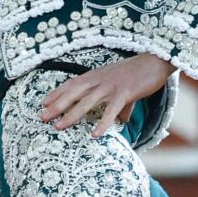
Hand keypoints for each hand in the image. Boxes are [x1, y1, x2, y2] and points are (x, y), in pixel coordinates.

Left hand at [38, 54, 173, 136]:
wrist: (155, 61)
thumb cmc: (138, 74)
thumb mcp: (122, 87)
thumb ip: (119, 105)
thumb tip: (121, 121)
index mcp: (96, 75)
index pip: (71, 83)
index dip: (57, 93)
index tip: (44, 103)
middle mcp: (99, 79)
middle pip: (73, 93)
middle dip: (56, 106)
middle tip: (42, 117)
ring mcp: (111, 86)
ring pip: (86, 102)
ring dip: (71, 115)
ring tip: (59, 127)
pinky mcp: (124, 93)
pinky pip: (110, 110)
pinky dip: (102, 123)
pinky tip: (94, 134)